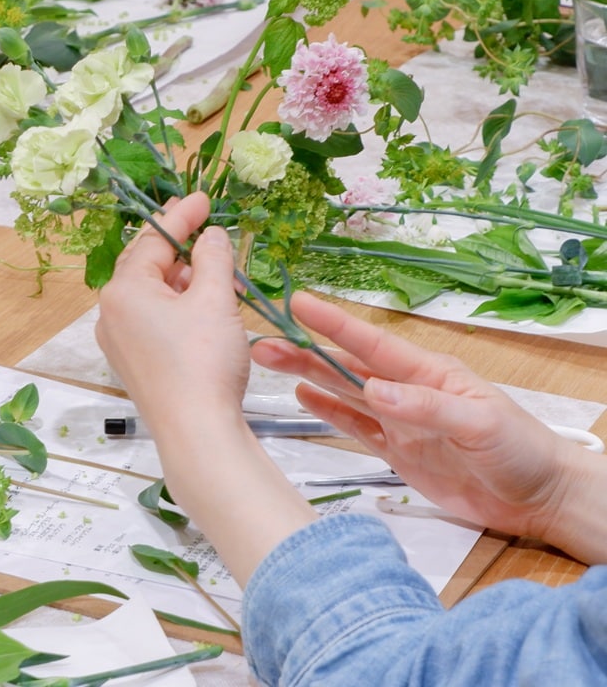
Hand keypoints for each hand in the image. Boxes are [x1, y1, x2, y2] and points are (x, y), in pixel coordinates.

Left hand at [97, 194, 317, 584]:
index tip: (203, 198)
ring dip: (188, 281)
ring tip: (221, 278)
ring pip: (155, 295)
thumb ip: (214, 258)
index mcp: (123, 289)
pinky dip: (181, 308)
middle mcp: (111, 312)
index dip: (182, 216)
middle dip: (184, 249)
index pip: (153, 239)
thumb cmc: (203, 361)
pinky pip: (155, 321)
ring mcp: (119, 341)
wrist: (197, 435)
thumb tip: (211, 235)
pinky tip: (207, 311)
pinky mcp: (135, 364)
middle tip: (208, 231)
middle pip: (150, 265)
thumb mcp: (214, 299)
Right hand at [252, 292, 606, 559]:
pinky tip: (303, 396)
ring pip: (343, 391)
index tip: (299, 303)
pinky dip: (328, 410)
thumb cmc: (521, 450)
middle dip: (305, 350)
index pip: (371, 344)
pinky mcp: (397, 451)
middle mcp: (406, 389)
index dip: (334, 323)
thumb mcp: (479, 422)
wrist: (539, 498)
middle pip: (346, 365)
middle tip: (263, 340)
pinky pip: (354, 425)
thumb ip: (425, 405)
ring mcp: (399, 420)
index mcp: (426, 371)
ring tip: (269, 359)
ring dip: (307, 374)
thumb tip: (374, 391)